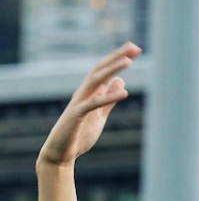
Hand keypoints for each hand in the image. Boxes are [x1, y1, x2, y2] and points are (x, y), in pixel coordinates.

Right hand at [37, 42, 140, 167]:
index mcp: (89, 92)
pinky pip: (93, 104)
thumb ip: (109, 99)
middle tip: (135, 46)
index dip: (118, 58)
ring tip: (129, 61)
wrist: (61, 153)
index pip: (104, 70)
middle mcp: (82, 93)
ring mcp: (78, 103)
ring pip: (94, 81)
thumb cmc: (79, 134)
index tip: (135, 48)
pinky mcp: (76, 116)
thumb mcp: (100, 115)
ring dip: (111, 69)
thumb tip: (120, 82)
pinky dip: (108, 98)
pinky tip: (124, 93)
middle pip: (99, 69)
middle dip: (116, 57)